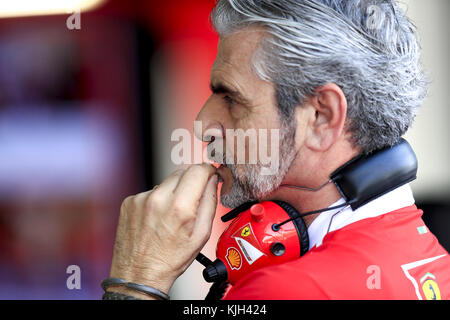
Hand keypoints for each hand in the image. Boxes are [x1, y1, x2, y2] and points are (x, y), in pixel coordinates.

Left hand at [108, 163, 218, 297]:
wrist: (139, 274)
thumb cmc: (169, 259)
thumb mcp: (201, 235)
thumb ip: (209, 202)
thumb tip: (212, 182)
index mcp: (179, 207)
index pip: (198, 170)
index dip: (208, 170)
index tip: (210, 173)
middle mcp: (158, 199)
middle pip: (182, 172)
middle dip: (191, 180)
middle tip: (192, 199)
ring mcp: (141, 199)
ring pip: (165, 182)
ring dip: (173, 191)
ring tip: (170, 214)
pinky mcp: (129, 201)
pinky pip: (150, 191)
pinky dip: (156, 200)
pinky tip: (156, 217)